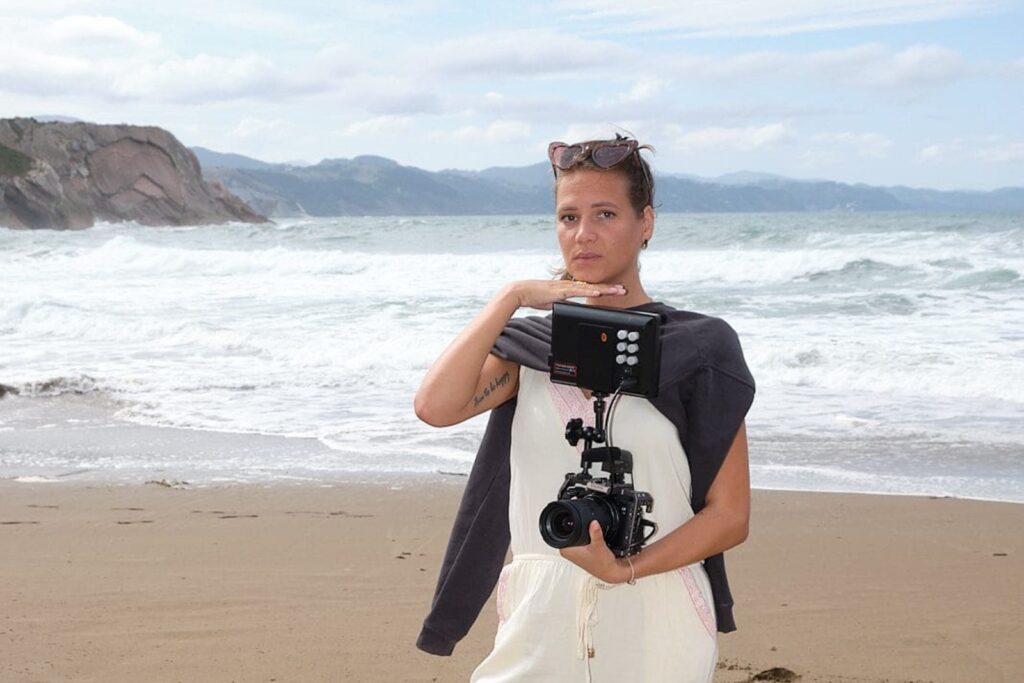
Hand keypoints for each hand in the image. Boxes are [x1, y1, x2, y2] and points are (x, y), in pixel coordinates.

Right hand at [504, 279, 625, 310]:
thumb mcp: (554, 302)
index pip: (591, 287)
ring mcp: (566, 286)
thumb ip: (564, 303)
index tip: (616, 290)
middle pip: (595, 285)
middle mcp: (570, 285)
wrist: (521, 292)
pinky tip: (599, 291)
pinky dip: (589, 290)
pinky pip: (578, 291)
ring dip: (605, 288)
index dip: (604, 288)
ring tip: (618, 290)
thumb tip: (572, 308)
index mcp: (570, 287)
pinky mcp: (560, 290)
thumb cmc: (534, 296)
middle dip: (611, 287)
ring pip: (590, 286)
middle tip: (624, 289)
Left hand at [559, 521, 632, 583]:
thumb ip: (595, 533)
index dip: (569, 525)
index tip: (578, 522)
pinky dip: (585, 538)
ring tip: (591, 535)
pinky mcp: (580, 553)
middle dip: (576, 528)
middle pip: (567, 532)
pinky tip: (592, 539)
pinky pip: (579, 541)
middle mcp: (568, 553)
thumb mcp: (599, 546)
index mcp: (566, 551)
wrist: (611, 572)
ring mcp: (574, 553)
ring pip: (574, 536)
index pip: (560, 532)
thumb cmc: (603, 565)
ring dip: (582, 533)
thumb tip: (593, 523)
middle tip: (588, 530)